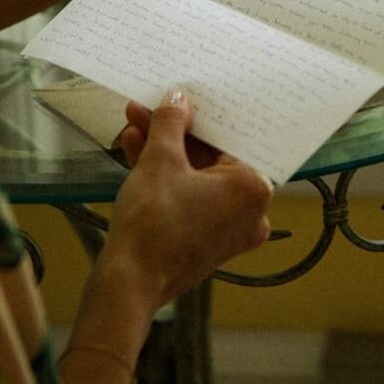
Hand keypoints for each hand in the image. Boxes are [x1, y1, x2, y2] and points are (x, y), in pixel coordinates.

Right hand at [104, 90, 271, 306]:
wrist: (128, 283)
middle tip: (148, 111)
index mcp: (255, 188)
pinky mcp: (208, 240)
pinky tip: (135, 152)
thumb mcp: (160, 161)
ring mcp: (230, 229)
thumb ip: (171, 125)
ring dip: (163, 152)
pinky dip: (166, 179)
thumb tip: (177, 101)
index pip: (228, 139)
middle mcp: (252, 211)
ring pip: (196, 177)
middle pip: (210, 158)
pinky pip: (190, 198)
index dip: (199, 116)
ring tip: (134, 127)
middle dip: (173, 134)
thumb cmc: (152, 226)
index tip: (179, 101)